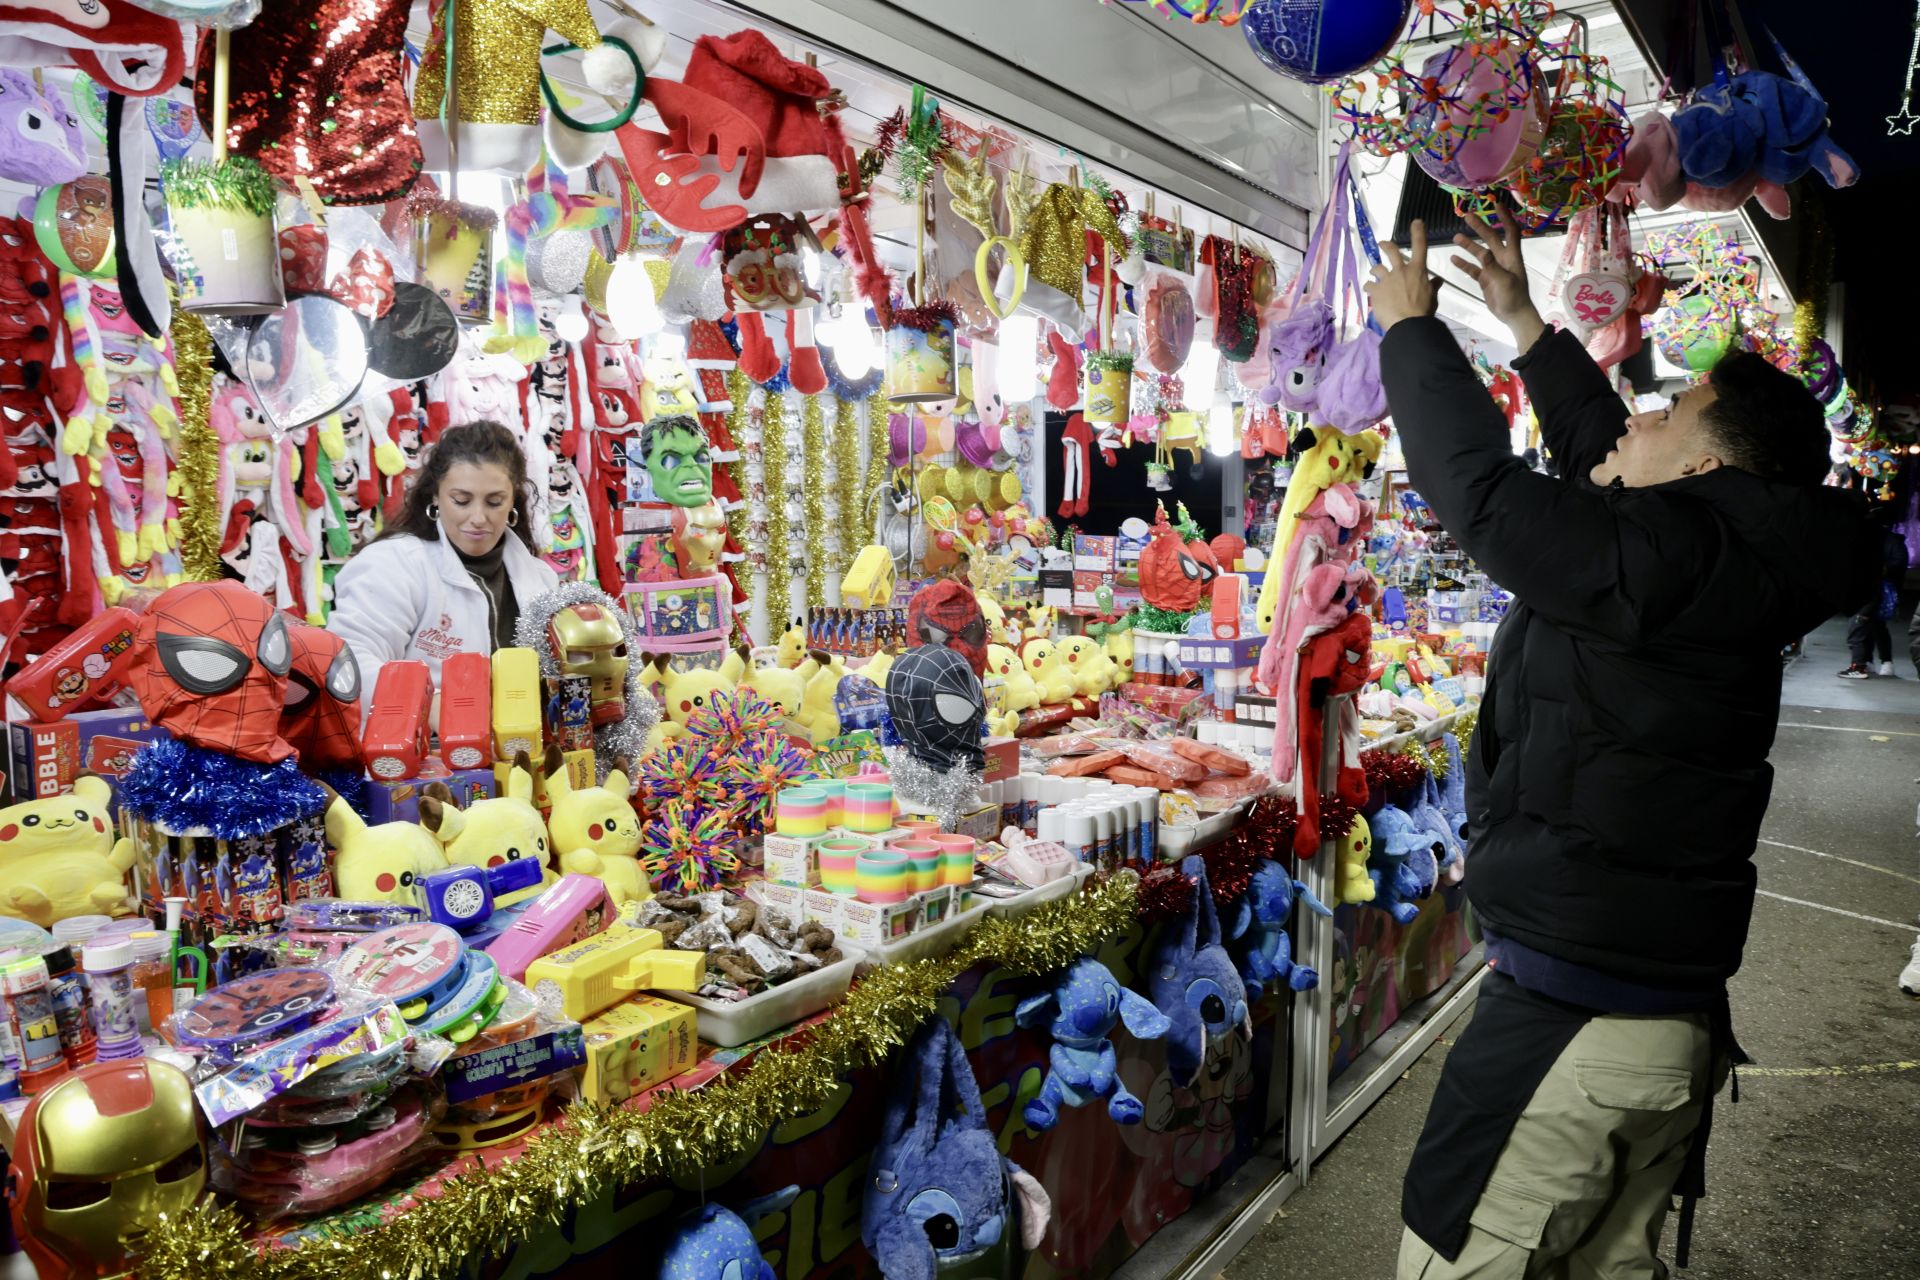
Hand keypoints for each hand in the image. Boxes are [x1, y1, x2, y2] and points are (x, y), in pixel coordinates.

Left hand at [1365, 220, 1437, 331]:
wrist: (1408, 323)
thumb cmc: (1423, 310)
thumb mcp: (1432, 297)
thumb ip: (1433, 286)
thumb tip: (1439, 280)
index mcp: (1417, 270)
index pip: (1420, 246)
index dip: (1418, 232)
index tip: (1416, 222)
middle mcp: (1401, 270)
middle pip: (1391, 251)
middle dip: (1385, 245)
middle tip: (1381, 243)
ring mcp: (1387, 279)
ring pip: (1376, 268)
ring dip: (1374, 271)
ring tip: (1372, 275)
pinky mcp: (1376, 290)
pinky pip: (1369, 285)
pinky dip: (1369, 287)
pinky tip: (1369, 291)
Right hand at [1452, 201, 1544, 349]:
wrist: (1514, 315)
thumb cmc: (1513, 298)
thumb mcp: (1504, 282)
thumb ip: (1493, 267)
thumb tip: (1483, 253)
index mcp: (1512, 257)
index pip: (1510, 231)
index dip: (1505, 218)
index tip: (1497, 205)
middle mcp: (1502, 259)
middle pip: (1491, 238)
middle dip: (1480, 227)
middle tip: (1467, 216)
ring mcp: (1493, 269)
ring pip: (1480, 253)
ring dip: (1468, 245)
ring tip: (1455, 236)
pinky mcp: (1486, 279)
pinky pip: (1473, 269)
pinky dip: (1464, 263)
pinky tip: (1454, 258)